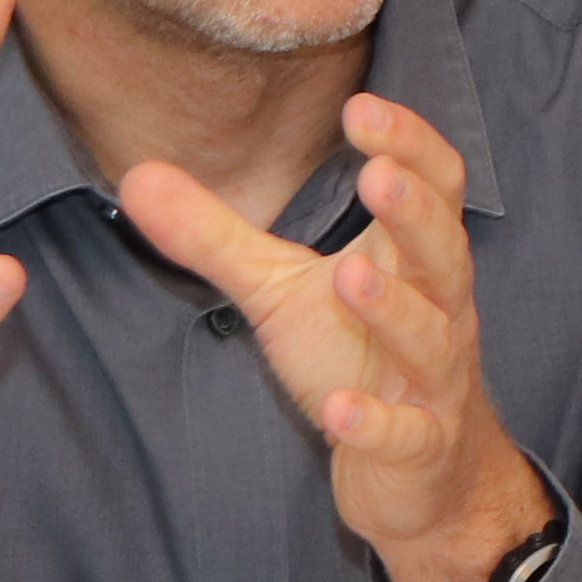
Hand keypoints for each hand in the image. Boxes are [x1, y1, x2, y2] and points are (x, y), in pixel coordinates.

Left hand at [115, 94, 549, 581]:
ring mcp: (433, 381)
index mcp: (413, 261)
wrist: (422, 473)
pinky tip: (340, 410)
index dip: (410, 146)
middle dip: (415, 214)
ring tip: (347, 276)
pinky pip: (406, 434)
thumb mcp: (282, 291)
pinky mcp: (419, 447)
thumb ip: (218, 236)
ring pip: (432, 338)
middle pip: (445, 253)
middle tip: (377, 174)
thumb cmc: (358, 359)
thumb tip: (137, 175)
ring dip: (395, 309)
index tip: (361, 107)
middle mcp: (439, 311)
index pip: (436, 187)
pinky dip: (376, 422)